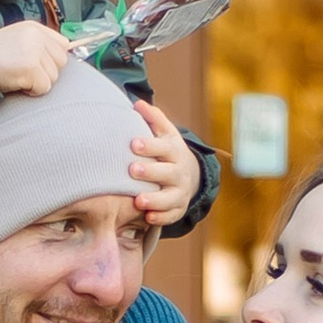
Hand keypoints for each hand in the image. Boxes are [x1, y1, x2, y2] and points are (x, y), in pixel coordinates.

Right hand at [0, 21, 72, 100]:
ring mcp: (34, 50)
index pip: (63, 45)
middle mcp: (36, 35)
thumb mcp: (16, 41)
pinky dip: (32, 91)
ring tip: (17, 76)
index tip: (38, 66)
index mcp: (33, 27)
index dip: (52, 60)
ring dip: (37, 82)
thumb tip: (63, 55)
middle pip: (61, 62)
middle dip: (46, 72)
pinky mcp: (30, 67)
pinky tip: (16, 83)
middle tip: (24, 71)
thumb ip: (38, 44)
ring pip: (53, 76)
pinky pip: (44, 87)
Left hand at [128, 100, 202, 226]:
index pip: (163, 148)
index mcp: (174, 150)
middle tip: (133, 170)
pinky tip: (148, 218)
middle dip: (151, 172)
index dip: (149, 146)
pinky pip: (171, 215)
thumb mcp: (164, 133)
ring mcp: (179, 191)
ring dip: (155, 200)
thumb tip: (137, 103)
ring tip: (139, 200)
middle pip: (167, 173)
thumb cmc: (167, 151)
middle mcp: (179, 172)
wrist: (189, 174)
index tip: (133, 144)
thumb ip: (152, 118)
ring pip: (170, 198)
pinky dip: (161, 218)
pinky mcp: (178, 208)